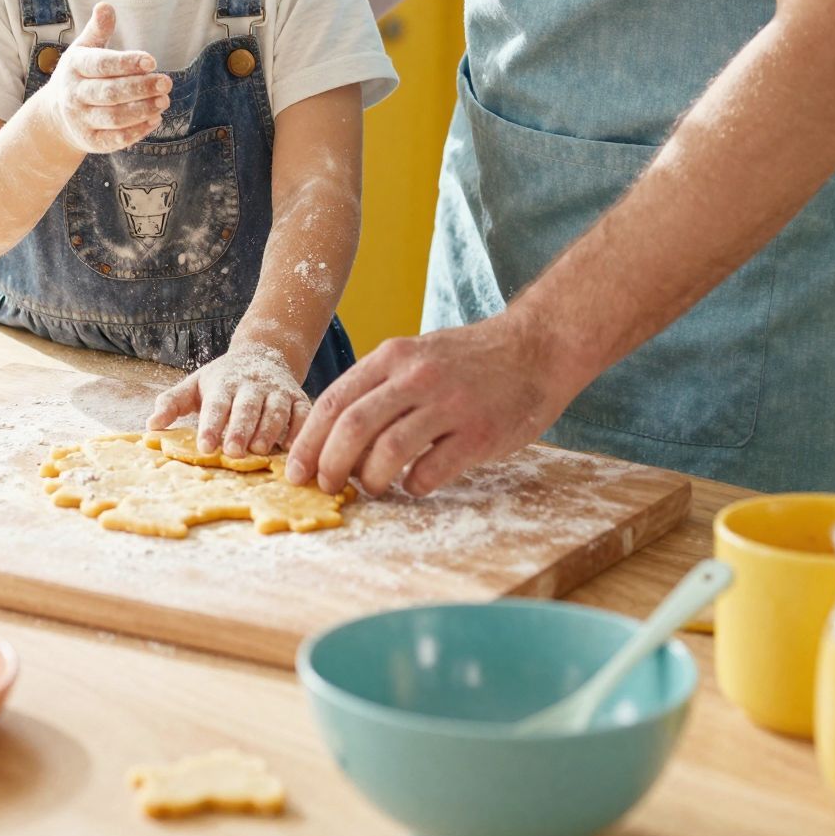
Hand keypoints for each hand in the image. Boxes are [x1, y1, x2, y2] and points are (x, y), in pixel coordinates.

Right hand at [43, 3, 170, 154]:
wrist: (55, 115)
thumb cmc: (80, 75)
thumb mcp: (84, 49)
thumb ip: (98, 30)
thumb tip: (105, 5)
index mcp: (75, 67)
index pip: (101, 65)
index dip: (126, 63)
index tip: (152, 61)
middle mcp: (74, 95)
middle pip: (109, 93)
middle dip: (140, 88)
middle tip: (167, 82)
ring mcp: (81, 120)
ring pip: (113, 118)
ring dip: (142, 110)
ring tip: (164, 100)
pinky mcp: (90, 141)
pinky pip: (114, 140)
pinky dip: (136, 132)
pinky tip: (155, 119)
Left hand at [147, 342, 310, 459]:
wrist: (264, 353)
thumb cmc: (224, 379)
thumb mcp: (195, 384)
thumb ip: (172, 403)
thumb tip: (150, 425)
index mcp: (225, 383)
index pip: (217, 404)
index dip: (211, 425)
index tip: (204, 446)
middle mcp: (252, 385)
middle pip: (247, 407)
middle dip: (240, 429)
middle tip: (233, 452)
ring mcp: (277, 391)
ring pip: (275, 410)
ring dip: (268, 430)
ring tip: (258, 450)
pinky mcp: (298, 398)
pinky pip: (302, 413)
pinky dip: (299, 428)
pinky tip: (291, 446)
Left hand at [284, 315, 573, 498]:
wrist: (537, 348)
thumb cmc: (471, 359)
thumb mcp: (417, 356)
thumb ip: (380, 386)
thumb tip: (333, 434)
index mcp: (394, 356)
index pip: (334, 401)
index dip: (309, 440)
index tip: (297, 469)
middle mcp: (416, 377)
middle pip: (353, 428)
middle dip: (330, 466)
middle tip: (327, 487)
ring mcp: (448, 405)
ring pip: (387, 453)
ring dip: (371, 480)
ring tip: (374, 487)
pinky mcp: (478, 434)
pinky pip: (430, 472)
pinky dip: (414, 486)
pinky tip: (416, 484)